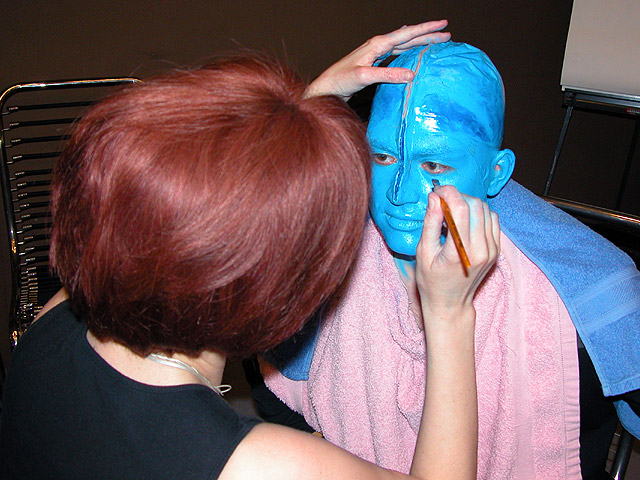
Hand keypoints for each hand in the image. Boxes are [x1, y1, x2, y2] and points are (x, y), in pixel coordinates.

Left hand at [304, 20, 450, 99]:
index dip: (426, 29)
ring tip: (436, 42)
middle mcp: (377, 45)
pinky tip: (412, 51)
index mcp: (377, 44)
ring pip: (403, 45)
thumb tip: (412, 75)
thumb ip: (388, 75)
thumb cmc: (340, 81)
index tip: (443, 24)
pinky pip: (397, 53)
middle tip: (447, 33)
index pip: (406, 34)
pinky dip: (408, 51)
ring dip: (419, 43)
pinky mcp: (374, 62)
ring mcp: (376, 53)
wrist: (326, 87)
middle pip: (408, 37)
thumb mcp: (365, 77)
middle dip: (428, 34)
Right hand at [415, 185, 499, 318]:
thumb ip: (430, 224)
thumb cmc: (431, 281)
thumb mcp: (423, 253)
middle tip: (441, 202)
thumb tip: (435, 198)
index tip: (436, 193)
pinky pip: (492, 220)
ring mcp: (492, 250)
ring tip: (452, 211)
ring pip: (486, 210)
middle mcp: (481, 249)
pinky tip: (465, 220)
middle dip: (457, 197)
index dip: (448, 194)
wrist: (450, 303)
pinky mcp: (496, 250)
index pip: (461, 209)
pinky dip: (479, 213)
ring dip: (468, 203)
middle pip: (475, 205)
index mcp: (460, 252)